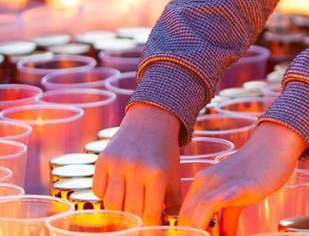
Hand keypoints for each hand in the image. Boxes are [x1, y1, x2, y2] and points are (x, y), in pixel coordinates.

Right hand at [93, 103, 181, 225]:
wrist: (150, 121)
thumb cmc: (164, 152)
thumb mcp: (173, 174)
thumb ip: (172, 200)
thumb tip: (169, 225)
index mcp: (157, 175)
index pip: (150, 213)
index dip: (149, 228)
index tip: (149, 234)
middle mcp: (136, 169)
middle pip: (129, 211)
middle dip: (133, 224)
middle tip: (135, 228)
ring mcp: (117, 165)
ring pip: (110, 204)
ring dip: (117, 213)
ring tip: (124, 214)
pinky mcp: (102, 161)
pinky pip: (98, 190)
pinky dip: (104, 196)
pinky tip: (115, 193)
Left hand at [179, 121, 306, 234]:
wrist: (277, 142)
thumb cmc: (259, 167)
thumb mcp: (237, 192)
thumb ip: (228, 215)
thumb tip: (225, 234)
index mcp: (203, 182)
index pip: (183, 216)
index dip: (188, 233)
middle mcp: (207, 181)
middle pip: (185, 218)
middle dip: (193, 235)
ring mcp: (223, 182)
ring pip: (197, 213)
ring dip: (199, 233)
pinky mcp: (241, 186)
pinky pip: (219, 205)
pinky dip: (217, 225)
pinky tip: (226, 235)